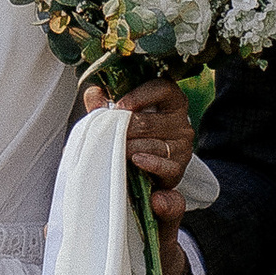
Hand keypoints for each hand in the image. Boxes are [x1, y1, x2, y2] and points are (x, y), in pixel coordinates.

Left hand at [85, 78, 194, 241]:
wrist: (141, 186)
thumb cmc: (128, 145)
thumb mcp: (114, 124)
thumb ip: (103, 107)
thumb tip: (93, 92)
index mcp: (170, 103)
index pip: (163, 88)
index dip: (141, 95)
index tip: (120, 106)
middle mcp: (181, 124)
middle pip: (152, 121)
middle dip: (125, 129)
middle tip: (108, 135)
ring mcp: (182, 149)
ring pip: (155, 145)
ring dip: (132, 149)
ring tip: (117, 152)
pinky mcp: (179, 173)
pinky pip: (166, 167)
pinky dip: (151, 165)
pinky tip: (138, 162)